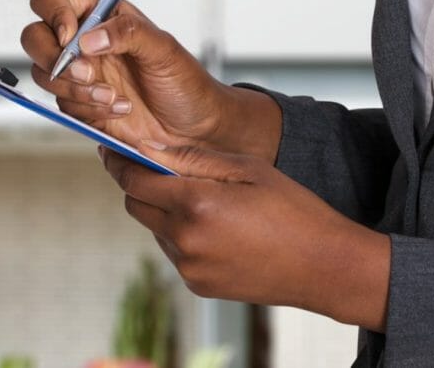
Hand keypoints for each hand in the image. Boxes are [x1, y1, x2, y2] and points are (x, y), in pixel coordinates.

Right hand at [21, 0, 281, 159]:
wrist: (192, 128)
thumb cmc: (185, 82)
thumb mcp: (164, 49)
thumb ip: (128, 32)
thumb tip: (88, 38)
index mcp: (102, 15)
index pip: (53, 0)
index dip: (53, 14)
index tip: (71, 38)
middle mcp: (84, 41)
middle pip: (34, 37)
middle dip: (55, 58)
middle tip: (89, 73)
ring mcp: (80, 73)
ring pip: (43, 73)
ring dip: (74, 88)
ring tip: (113, 97)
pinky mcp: (80, 104)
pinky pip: (62, 104)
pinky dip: (87, 109)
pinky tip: (120, 110)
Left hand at [101, 141, 390, 332]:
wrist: (323, 265)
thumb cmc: (292, 209)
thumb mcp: (247, 169)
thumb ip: (195, 158)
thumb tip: (153, 148)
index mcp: (196, 204)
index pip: (134, 179)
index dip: (118, 162)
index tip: (109, 150)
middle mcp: (184, 240)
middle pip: (136, 205)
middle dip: (140, 184)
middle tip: (161, 168)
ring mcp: (189, 267)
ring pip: (155, 228)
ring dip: (164, 210)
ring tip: (203, 199)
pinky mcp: (198, 285)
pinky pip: (174, 251)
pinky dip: (180, 233)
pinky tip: (214, 225)